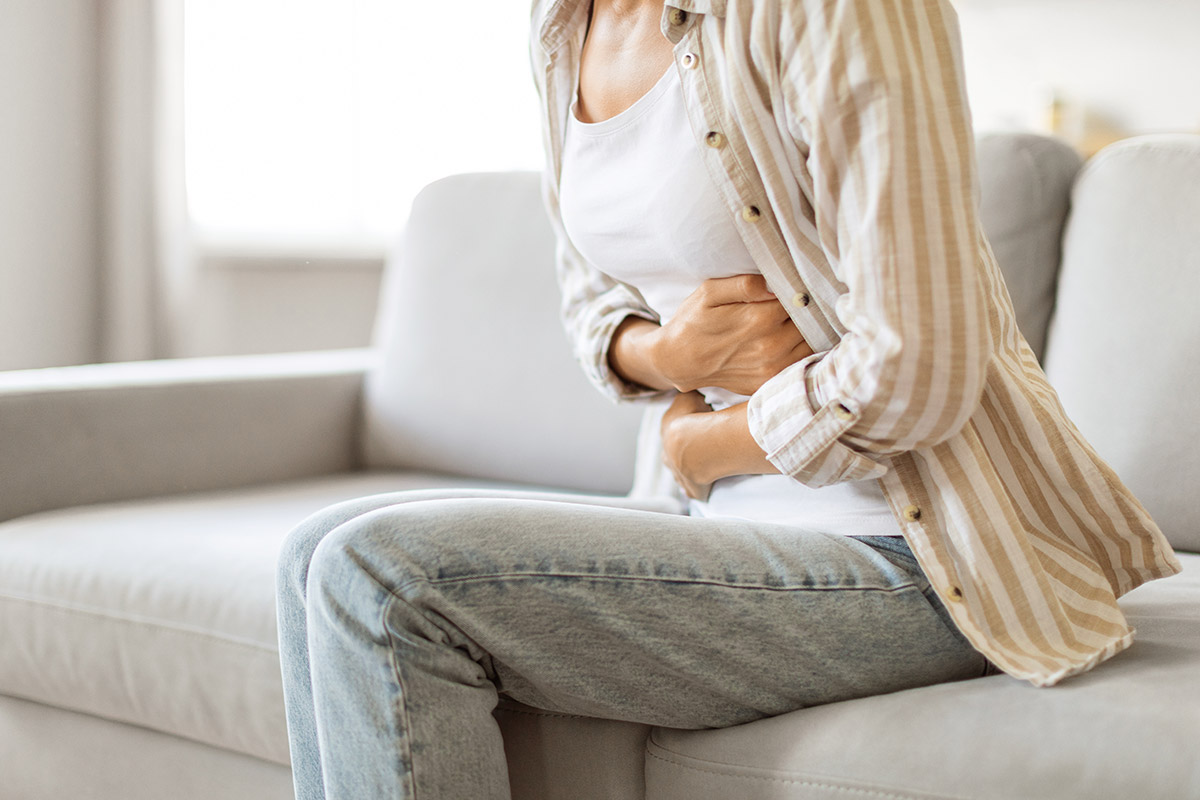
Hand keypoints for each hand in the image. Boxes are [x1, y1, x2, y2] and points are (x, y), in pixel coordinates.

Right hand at [654, 275, 812, 394]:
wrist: (679, 361)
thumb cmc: (693, 322)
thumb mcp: (709, 292)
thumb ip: (744, 285)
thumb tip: (775, 284)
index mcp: (758, 319)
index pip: (799, 300)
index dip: (798, 291)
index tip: (794, 287)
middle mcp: (770, 346)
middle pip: (809, 322)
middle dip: (805, 311)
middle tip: (794, 304)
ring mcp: (772, 368)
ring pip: (810, 343)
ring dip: (806, 331)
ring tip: (792, 321)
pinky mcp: (770, 381)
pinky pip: (800, 363)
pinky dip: (800, 351)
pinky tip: (787, 341)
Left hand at [660, 391, 715, 499]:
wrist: (697, 444)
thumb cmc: (693, 417)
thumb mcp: (687, 397)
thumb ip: (687, 396)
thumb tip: (689, 392)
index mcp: (666, 432)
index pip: (671, 431)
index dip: (681, 431)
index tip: (692, 430)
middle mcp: (668, 455)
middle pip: (671, 456)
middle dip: (679, 454)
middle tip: (694, 451)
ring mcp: (679, 474)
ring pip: (680, 474)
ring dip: (688, 471)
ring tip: (700, 469)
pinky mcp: (692, 489)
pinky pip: (695, 491)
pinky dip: (699, 490)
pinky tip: (705, 488)